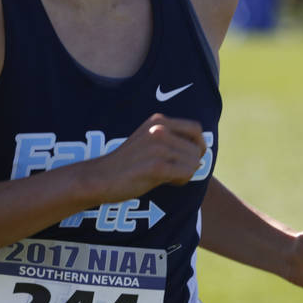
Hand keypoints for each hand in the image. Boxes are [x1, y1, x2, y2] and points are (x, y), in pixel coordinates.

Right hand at [89, 113, 205, 202]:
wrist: (100, 177)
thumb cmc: (127, 163)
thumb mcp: (148, 140)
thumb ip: (171, 138)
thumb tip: (202, 151)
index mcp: (158, 121)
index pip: (196, 129)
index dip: (200, 144)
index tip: (194, 157)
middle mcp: (160, 130)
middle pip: (196, 149)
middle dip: (191, 163)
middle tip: (176, 171)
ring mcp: (158, 147)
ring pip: (194, 162)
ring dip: (185, 173)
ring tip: (168, 176)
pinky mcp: (157, 166)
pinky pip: (186, 173)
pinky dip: (181, 180)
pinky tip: (168, 181)